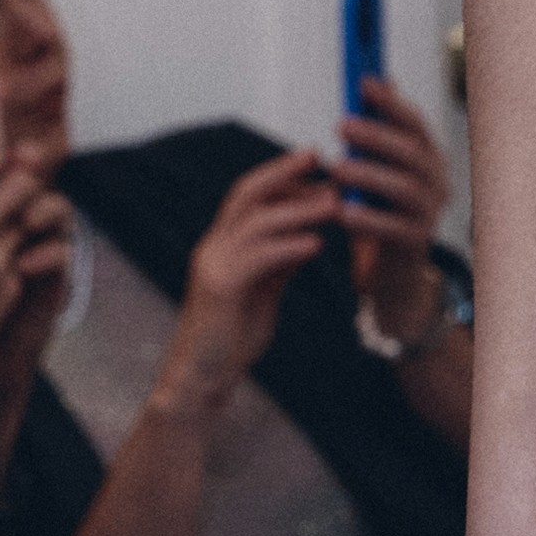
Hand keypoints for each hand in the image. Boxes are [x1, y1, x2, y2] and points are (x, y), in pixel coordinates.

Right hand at [164, 149, 334, 412]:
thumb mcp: (262, 291)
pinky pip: (258, 258)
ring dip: (297, 209)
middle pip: (246, 194)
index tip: (314, 160)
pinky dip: (289, 247)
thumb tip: (308, 237)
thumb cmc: (233, 337)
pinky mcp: (220, 288)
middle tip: (321, 158)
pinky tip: (317, 244)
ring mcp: (213, 265)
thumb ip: (279, 263)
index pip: (248, 196)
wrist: (201, 377)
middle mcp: (213, 247)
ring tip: (333, 203)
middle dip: (283, 173)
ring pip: (255, 222)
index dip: (280, 175)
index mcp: (222, 245)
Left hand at [338, 74, 453, 343]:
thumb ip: (376, 132)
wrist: (390, 274)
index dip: (391, 102)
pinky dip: (370, 219)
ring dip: (370, 174)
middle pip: (411, 152)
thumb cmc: (379, 213)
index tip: (363, 83)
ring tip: (337, 167)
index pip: (414, 123)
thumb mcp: (376, 169)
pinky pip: (395, 228)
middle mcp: (436, 182)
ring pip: (404, 187)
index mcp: (427, 159)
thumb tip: (372, 80)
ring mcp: (430, 213)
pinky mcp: (417, 243)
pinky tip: (344, 212)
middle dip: (376, 135)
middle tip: (341, 124)